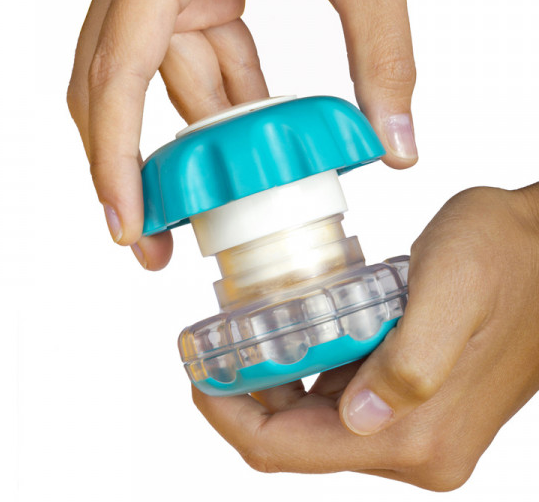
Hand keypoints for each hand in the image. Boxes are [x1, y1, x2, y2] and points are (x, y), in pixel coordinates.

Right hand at [67, 0, 417, 268]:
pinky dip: (218, 106)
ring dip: (187, 145)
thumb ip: (384, 52)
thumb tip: (397, 145)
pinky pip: (193, 63)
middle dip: (131, 170)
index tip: (126, 221)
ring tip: (207, 206)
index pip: (118, 74)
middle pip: (111, 90)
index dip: (113, 157)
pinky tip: (243, 144)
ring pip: (157, 84)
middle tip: (153, 242)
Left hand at [193, 185, 538, 490]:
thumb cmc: (506, 254)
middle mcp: (416, 447)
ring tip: (245, 339)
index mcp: (416, 435)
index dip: (231, 419)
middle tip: (212, 351)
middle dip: (245, 401)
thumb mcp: (454, 289)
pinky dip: (308, 374)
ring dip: (275, 385)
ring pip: (316, 423)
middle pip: (297, 443)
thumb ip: (412, 361)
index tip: (197, 376)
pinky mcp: (416, 404)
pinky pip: (341, 401)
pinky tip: (296, 335)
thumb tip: (360, 416)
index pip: (290, 451)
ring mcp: (416, 428)